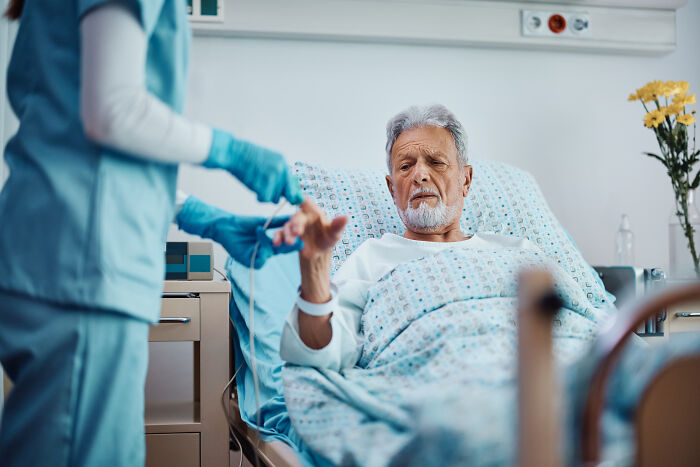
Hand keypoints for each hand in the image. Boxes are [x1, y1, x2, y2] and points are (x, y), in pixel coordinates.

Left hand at [176, 195, 301, 268]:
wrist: (226, 225)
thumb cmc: (242, 224)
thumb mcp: (264, 221)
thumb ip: (279, 222)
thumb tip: (294, 216)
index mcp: (270, 244)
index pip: (285, 243)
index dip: (293, 239)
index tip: (302, 233)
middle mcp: (265, 251)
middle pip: (281, 250)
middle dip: (290, 245)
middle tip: (298, 241)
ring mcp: (258, 256)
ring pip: (271, 254)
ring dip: (270, 242)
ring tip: (262, 229)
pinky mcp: (250, 261)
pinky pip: (261, 258)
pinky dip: (261, 245)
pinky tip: (258, 233)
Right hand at [203, 129, 303, 204]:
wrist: (233, 152)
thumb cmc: (247, 158)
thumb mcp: (268, 161)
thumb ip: (279, 175)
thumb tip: (289, 192)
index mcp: (283, 163)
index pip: (295, 185)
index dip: (292, 195)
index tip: (291, 201)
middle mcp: (282, 169)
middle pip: (286, 195)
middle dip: (276, 195)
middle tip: (264, 189)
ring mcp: (273, 176)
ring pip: (275, 198)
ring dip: (265, 195)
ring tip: (255, 184)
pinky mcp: (264, 182)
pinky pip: (265, 199)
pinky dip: (258, 197)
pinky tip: (253, 188)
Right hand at [273, 199, 347, 261]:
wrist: (319, 252)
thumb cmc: (328, 238)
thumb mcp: (335, 233)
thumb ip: (338, 225)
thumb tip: (346, 217)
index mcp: (313, 212)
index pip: (305, 201)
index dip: (300, 197)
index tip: (296, 197)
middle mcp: (302, 217)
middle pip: (296, 217)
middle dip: (296, 225)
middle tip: (297, 233)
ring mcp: (293, 226)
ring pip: (287, 226)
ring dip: (287, 234)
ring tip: (290, 242)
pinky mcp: (287, 235)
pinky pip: (280, 234)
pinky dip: (277, 237)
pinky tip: (277, 243)